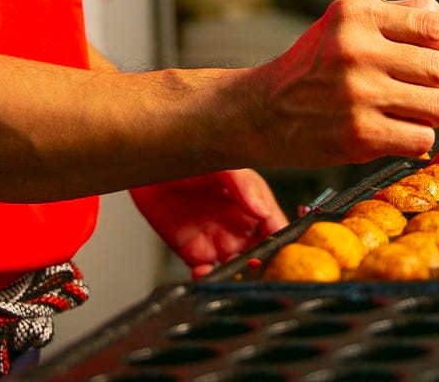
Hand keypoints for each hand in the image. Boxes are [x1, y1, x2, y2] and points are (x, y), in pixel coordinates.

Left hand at [131, 168, 286, 277]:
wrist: (151, 166)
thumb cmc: (191, 159)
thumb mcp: (222, 166)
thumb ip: (244, 186)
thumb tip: (263, 210)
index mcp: (252, 202)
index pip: (276, 226)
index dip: (284, 242)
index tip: (287, 255)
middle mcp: (239, 224)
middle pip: (261, 253)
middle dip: (264, 267)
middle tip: (258, 271)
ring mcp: (217, 240)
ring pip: (235, 268)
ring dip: (236, 276)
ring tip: (229, 274)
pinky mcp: (193, 252)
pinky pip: (205, 274)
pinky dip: (207, 280)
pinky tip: (203, 274)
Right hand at [245, 0, 438, 165]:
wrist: (261, 111)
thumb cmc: (316, 66)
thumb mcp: (348, 24)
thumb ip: (404, 18)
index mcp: (358, 13)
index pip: (435, 24)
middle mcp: (357, 48)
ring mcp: (357, 92)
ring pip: (438, 105)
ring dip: (435, 114)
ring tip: (411, 113)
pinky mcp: (357, 134)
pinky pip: (421, 138)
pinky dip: (419, 139)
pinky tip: (398, 133)